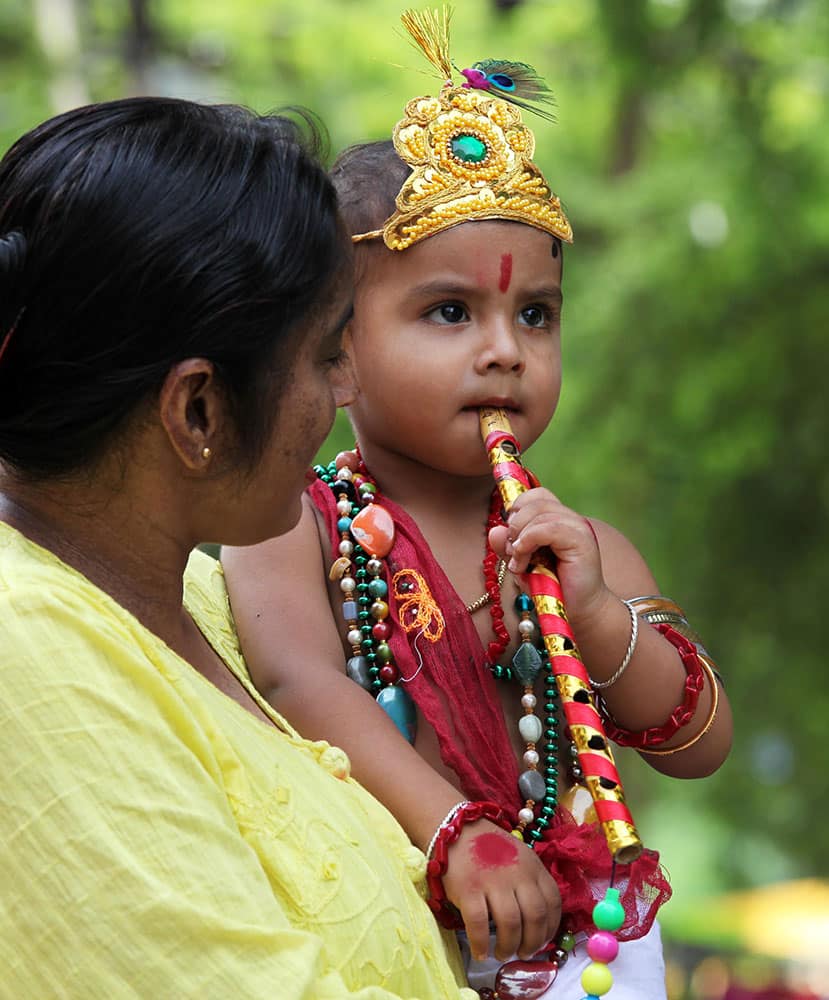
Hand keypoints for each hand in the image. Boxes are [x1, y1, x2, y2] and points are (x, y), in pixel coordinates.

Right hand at [440, 819, 560, 961]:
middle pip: (535, 917)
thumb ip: (530, 883)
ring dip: (508, 947)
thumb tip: (537, 924)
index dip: (550, 929)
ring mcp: (493, 881)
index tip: (541, 942)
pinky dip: (481, 944)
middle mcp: (517, 874)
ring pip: (510, 924)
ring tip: (502, 954)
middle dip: (532, 943)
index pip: (553, 903)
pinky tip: (480, 952)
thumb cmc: (489, 848)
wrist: (457, 828)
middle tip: (523, 954)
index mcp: (533, 867)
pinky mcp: (468, 889)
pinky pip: (479, 925)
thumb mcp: (519, 857)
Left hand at [487, 487, 610, 629]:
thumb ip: (508, 546)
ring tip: (519, 563)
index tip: (511, 537)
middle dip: (514, 525)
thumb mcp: (521, 563)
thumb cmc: (551, 587)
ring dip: (520, 538)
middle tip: (511, 552)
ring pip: (539, 512)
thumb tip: (494, 531)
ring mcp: (577, 527)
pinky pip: (548, 528)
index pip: (535, 495)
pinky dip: (528, 541)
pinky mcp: (581, 541)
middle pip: (534, 501)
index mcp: (558, 519)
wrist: (578, 610)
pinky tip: (523, 560)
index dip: (517, 509)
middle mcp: (570, 519)